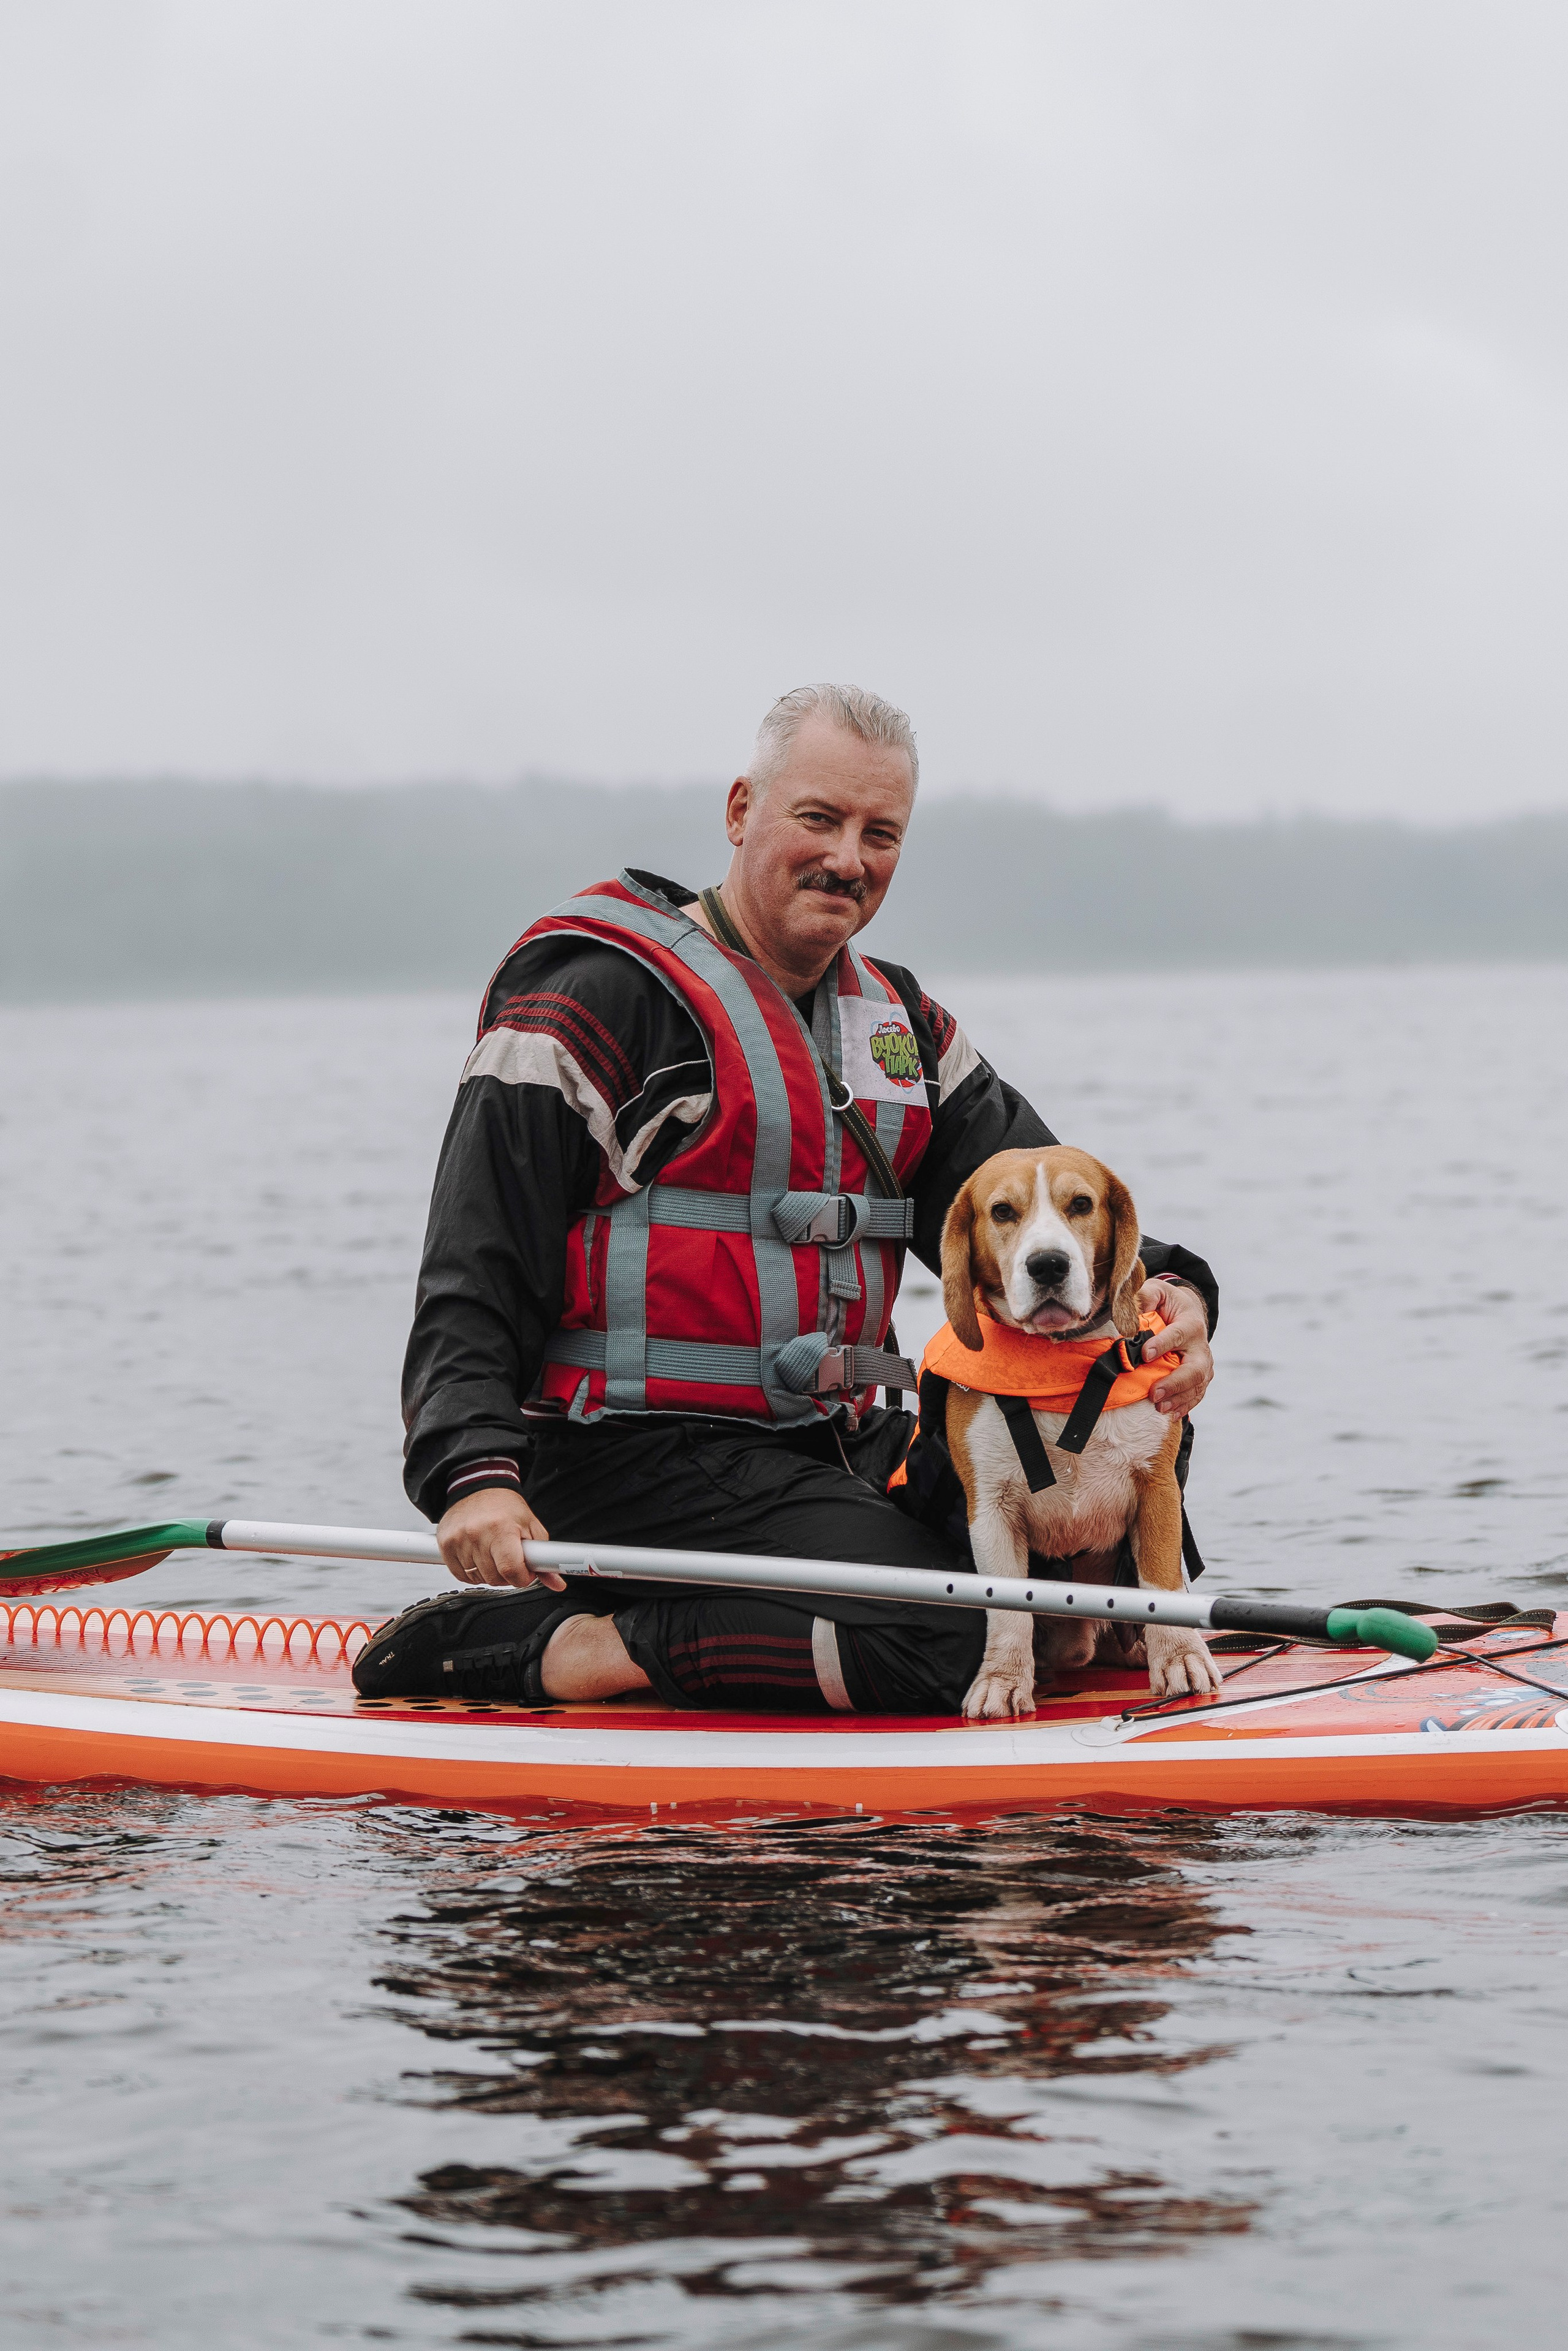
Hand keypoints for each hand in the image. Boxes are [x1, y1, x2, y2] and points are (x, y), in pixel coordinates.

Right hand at [436, 1487, 564, 1589]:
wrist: (477, 1488)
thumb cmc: (506, 1508)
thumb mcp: (531, 1527)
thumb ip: (544, 1558)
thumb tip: (557, 1584)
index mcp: (502, 1528)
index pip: (512, 1570)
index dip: (523, 1577)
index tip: (525, 1572)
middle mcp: (477, 1533)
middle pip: (495, 1578)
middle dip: (507, 1575)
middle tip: (510, 1558)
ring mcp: (458, 1540)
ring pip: (478, 1579)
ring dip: (489, 1573)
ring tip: (493, 1554)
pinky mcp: (445, 1544)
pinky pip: (460, 1575)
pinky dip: (471, 1572)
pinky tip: (478, 1557)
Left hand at [1136, 1277, 1213, 1416]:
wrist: (1188, 1313)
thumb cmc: (1168, 1303)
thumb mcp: (1157, 1291)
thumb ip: (1145, 1297)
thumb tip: (1131, 1311)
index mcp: (1190, 1323)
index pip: (1178, 1334)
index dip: (1163, 1344)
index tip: (1144, 1354)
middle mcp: (1200, 1346)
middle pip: (1195, 1368)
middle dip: (1175, 1383)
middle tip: (1154, 1394)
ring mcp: (1204, 1363)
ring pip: (1197, 1385)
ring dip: (1179, 1398)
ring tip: (1159, 1407)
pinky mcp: (1202, 1376)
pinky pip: (1197, 1394)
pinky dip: (1185, 1405)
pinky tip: (1170, 1414)